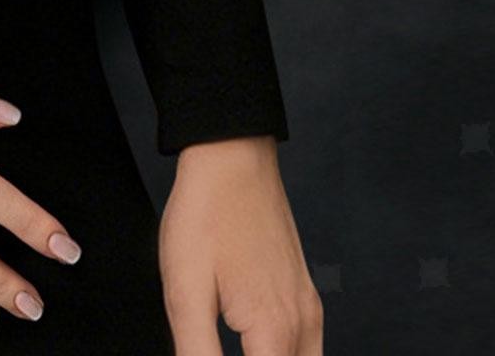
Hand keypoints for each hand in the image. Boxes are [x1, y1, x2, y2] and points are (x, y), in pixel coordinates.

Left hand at [161, 136, 323, 354]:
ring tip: (230, 352)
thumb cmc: (206, 215)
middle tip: (215, 354)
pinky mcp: (304, 293)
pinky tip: (260, 355)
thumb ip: (197, 353)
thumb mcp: (186, 290)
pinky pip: (307, 351)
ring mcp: (309, 309)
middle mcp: (302, 327)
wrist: (232, 157)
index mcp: (274, 333)